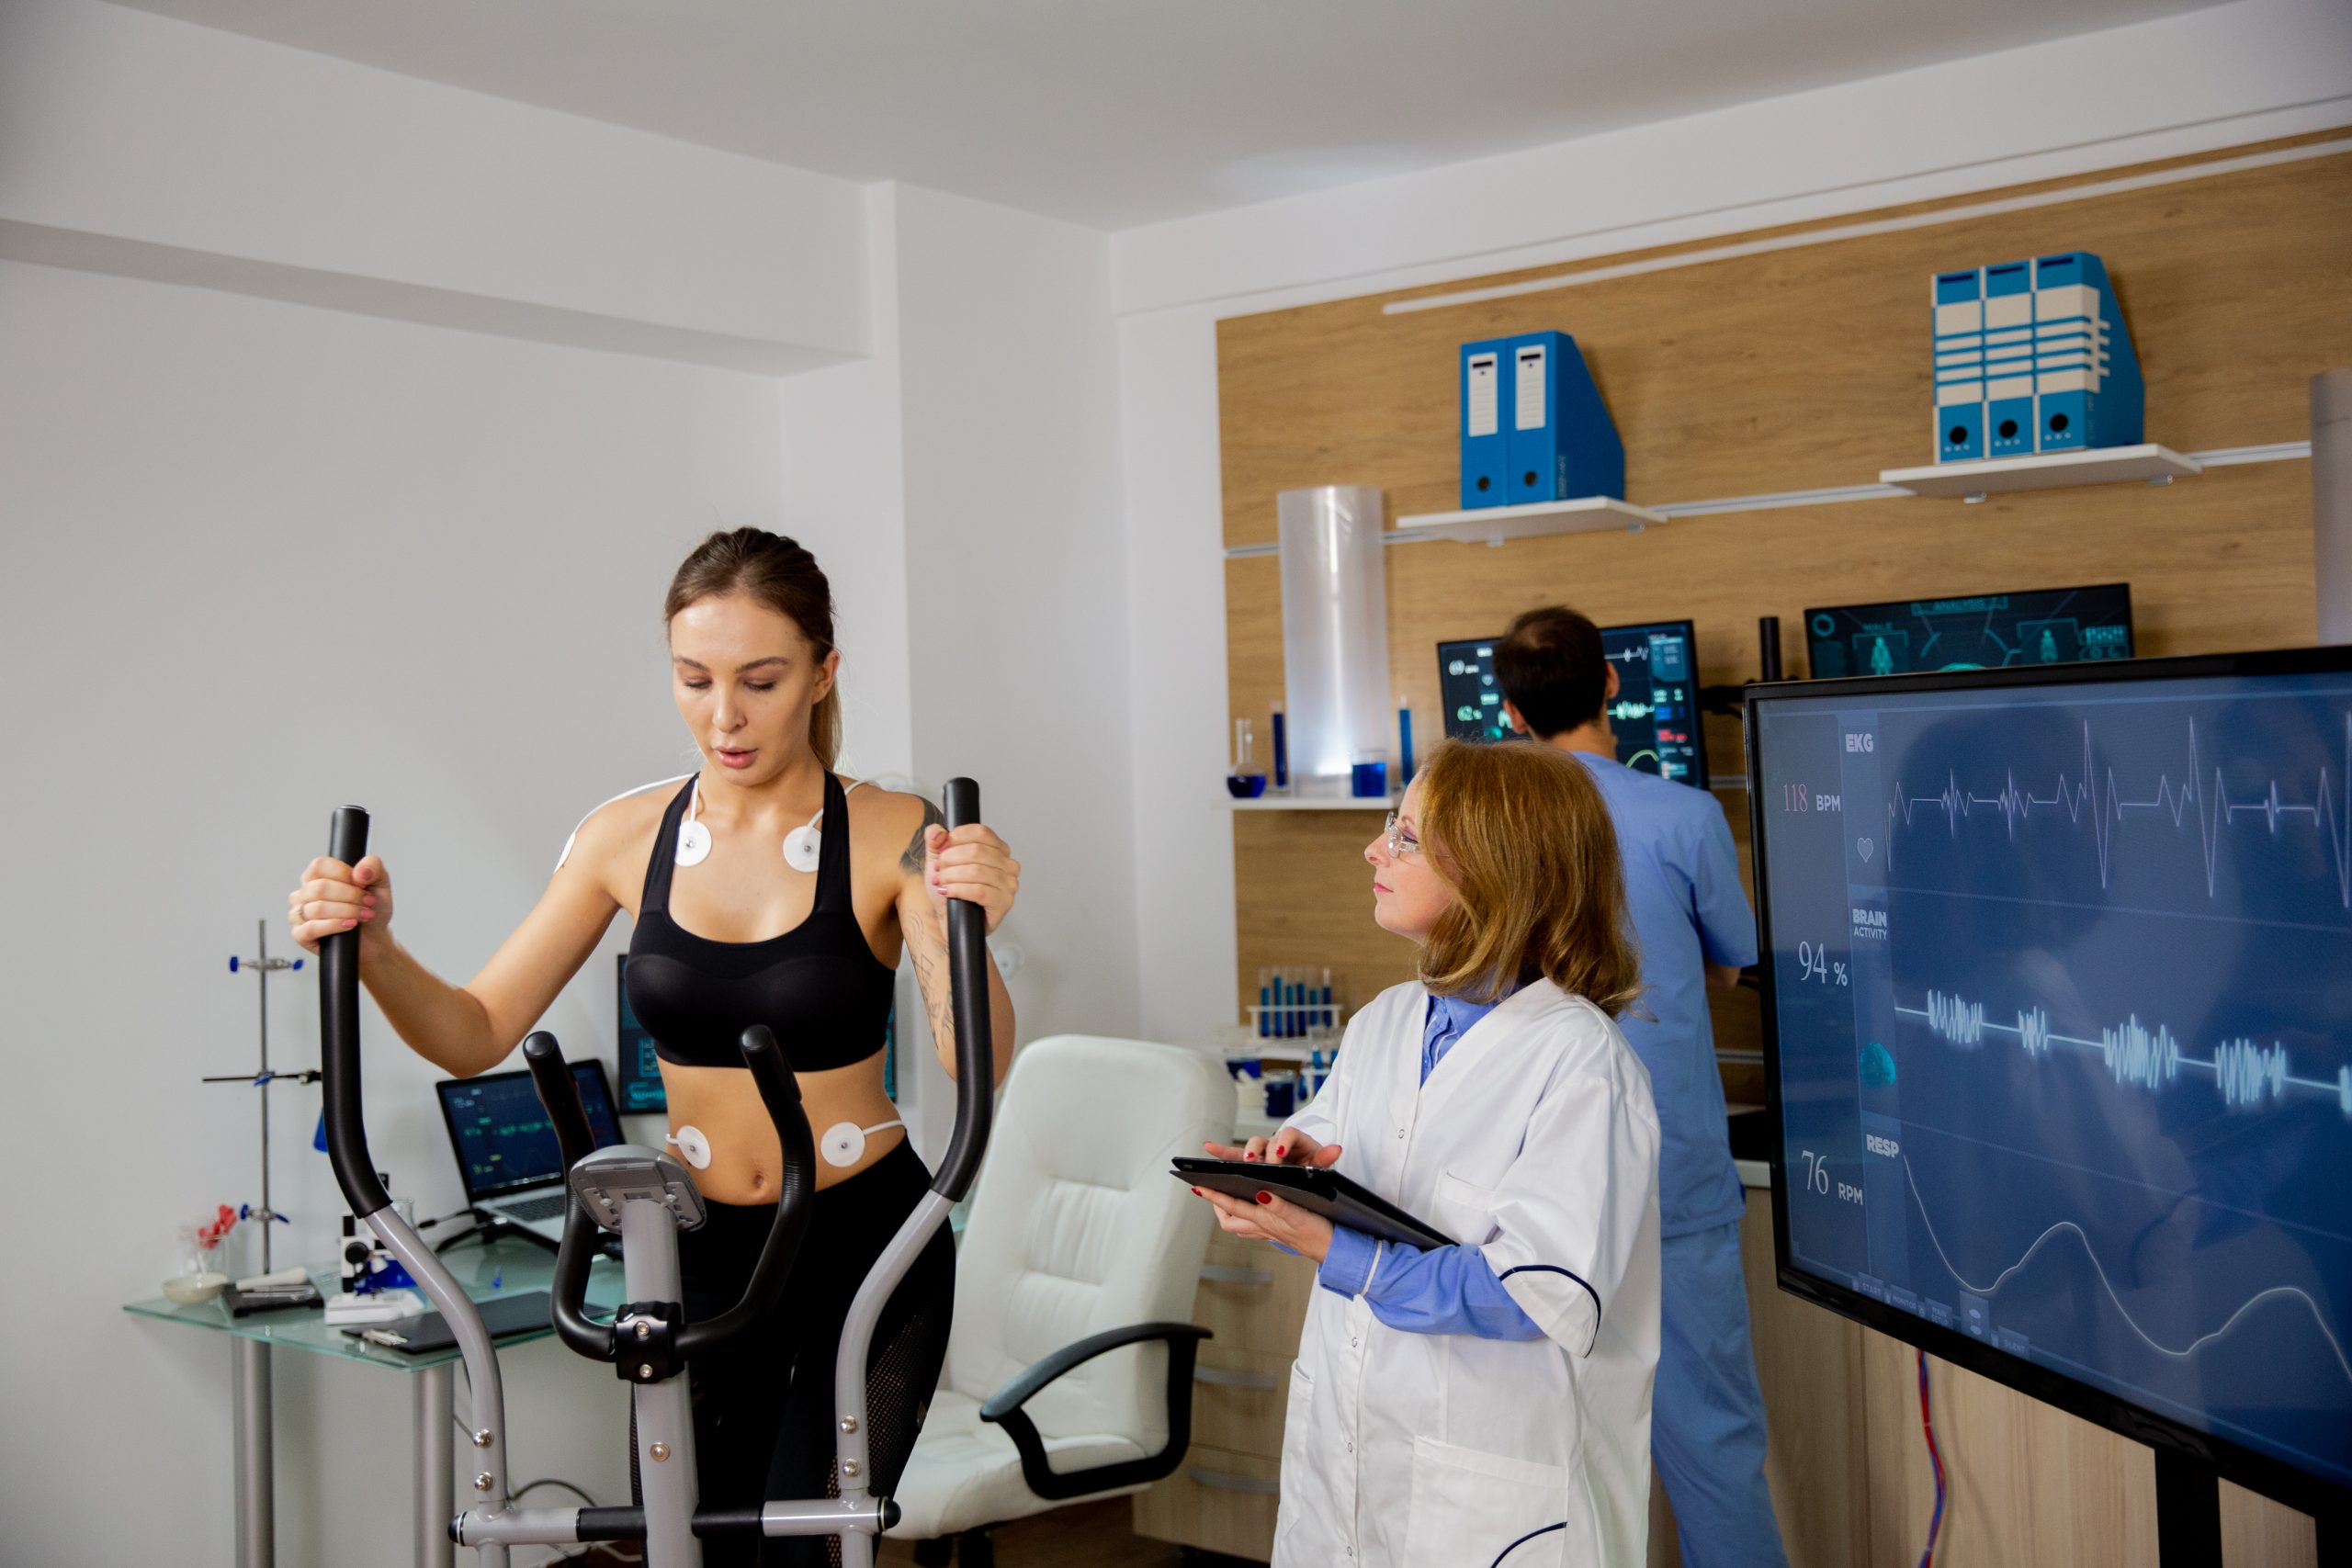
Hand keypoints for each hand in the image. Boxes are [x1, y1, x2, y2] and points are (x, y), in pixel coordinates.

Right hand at [288, 854, 392, 956]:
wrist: (374, 935)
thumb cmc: (371, 907)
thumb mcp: (380, 882)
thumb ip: (373, 867)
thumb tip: (360, 872)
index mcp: (317, 875)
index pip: (319, 866)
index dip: (344, 874)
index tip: (362, 883)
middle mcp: (304, 893)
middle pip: (320, 888)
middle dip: (351, 896)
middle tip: (369, 902)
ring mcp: (299, 914)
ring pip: (318, 909)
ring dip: (347, 912)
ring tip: (364, 915)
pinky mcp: (300, 935)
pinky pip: (311, 928)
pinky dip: (334, 926)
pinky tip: (349, 925)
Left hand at [925, 823, 1019, 935]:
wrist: (950, 920)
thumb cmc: (949, 891)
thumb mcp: (937, 861)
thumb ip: (935, 841)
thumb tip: (938, 832)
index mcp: (998, 849)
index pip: (981, 832)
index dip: (957, 838)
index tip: (942, 849)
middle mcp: (1008, 865)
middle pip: (977, 850)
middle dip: (950, 859)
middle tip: (938, 870)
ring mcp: (1009, 885)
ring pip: (977, 871)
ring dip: (951, 876)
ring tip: (941, 882)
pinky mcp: (1003, 903)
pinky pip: (979, 890)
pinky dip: (958, 889)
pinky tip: (947, 892)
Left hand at [1189, 1183, 1334, 1262]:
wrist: (1333, 1250)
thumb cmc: (1318, 1232)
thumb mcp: (1300, 1215)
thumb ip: (1279, 1205)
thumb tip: (1260, 1194)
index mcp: (1265, 1220)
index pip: (1232, 1206)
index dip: (1214, 1196)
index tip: (1199, 1186)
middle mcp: (1263, 1227)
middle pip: (1229, 1220)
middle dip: (1217, 1206)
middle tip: (1211, 1191)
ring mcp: (1269, 1232)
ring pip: (1239, 1225)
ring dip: (1229, 1212)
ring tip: (1225, 1197)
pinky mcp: (1278, 1233)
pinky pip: (1252, 1227)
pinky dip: (1245, 1217)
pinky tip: (1250, 1209)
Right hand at [1202, 1131, 1343, 1167]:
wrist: (1307, 1171)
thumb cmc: (1313, 1166)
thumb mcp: (1321, 1164)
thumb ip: (1326, 1158)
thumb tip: (1336, 1149)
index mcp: (1295, 1140)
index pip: (1288, 1135)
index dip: (1282, 1143)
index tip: (1279, 1154)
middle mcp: (1276, 1142)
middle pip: (1264, 1141)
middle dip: (1259, 1151)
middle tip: (1258, 1162)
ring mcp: (1262, 1151)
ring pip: (1248, 1148)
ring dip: (1241, 1153)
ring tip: (1240, 1162)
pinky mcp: (1252, 1159)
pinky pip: (1234, 1155)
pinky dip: (1221, 1151)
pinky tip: (1208, 1148)